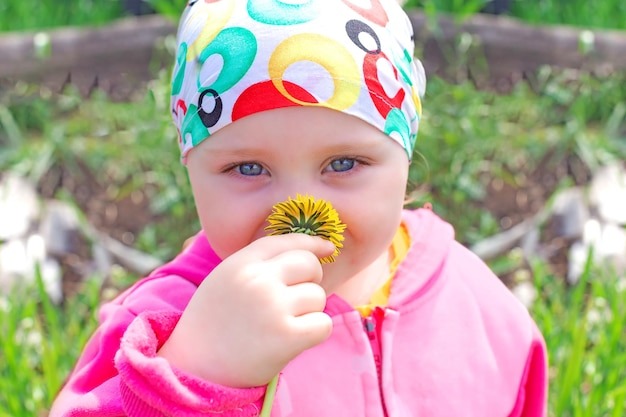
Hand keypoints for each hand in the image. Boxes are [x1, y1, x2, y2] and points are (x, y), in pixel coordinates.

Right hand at [158, 234, 335, 387]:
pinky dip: (314, 333)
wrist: (194, 370)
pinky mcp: (287, 337)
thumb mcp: (225, 280)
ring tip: (282, 325)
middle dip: (311, 280)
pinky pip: (323, 324)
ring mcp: (272, 307)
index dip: (312, 243)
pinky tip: (294, 341)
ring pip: (318, 296)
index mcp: (240, 263)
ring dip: (309, 312)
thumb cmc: (214, 324)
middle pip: (309, 264)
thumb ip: (259, 263)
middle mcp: (257, 280)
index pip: (287, 241)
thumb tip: (313, 250)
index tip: (328, 247)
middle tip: (294, 301)